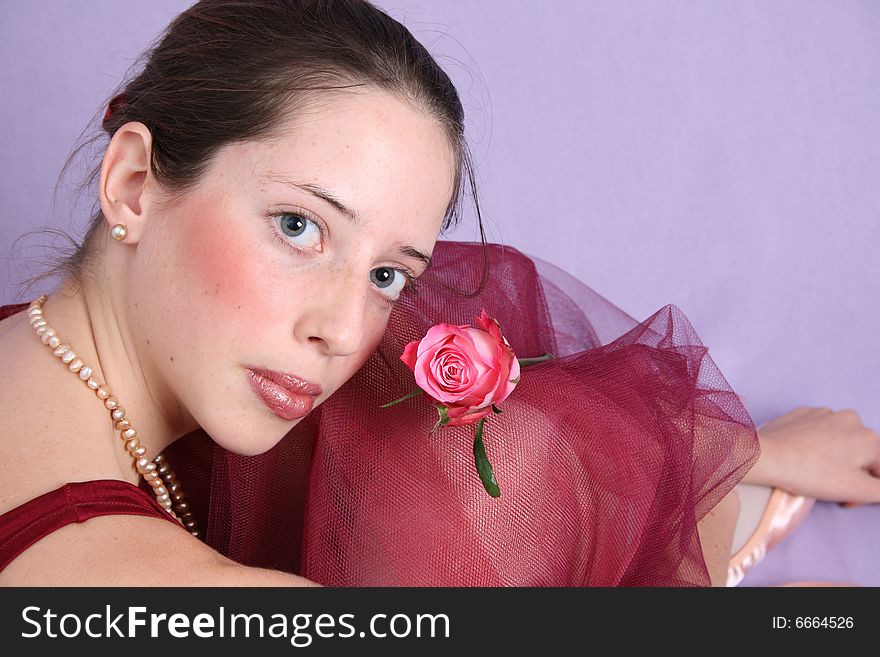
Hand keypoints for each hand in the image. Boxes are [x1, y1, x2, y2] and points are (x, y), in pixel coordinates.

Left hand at [747, 406, 879, 504]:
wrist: (767, 456)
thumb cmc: (812, 474)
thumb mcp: (858, 489)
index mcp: (869, 438)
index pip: (879, 469)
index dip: (867, 489)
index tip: (847, 501)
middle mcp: (850, 419)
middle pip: (860, 452)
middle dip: (851, 472)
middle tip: (830, 488)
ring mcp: (824, 413)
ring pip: (838, 440)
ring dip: (833, 457)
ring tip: (814, 471)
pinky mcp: (801, 413)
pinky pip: (816, 431)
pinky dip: (814, 443)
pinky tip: (801, 456)